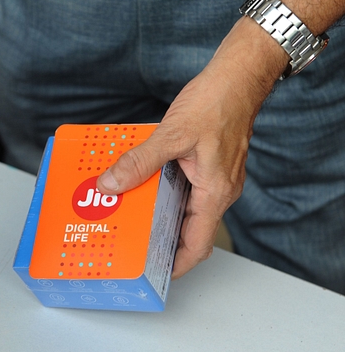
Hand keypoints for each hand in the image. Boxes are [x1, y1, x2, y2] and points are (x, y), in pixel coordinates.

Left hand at [97, 18, 285, 278]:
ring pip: (184, 207)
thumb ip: (139, 162)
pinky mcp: (207, 164)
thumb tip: (111, 184)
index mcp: (215, 193)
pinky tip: (140, 181)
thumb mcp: (171, 134)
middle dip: (160, 240)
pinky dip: (162, 189)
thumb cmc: (217, 102)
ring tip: (129, 215)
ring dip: (158, 213)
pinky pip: (182, 186)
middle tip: (130, 244)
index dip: (177, 265)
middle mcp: (217, 191)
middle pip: (188, 229)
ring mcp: (213, 178)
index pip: (198, 245)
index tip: (155, 275)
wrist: (239, 76)